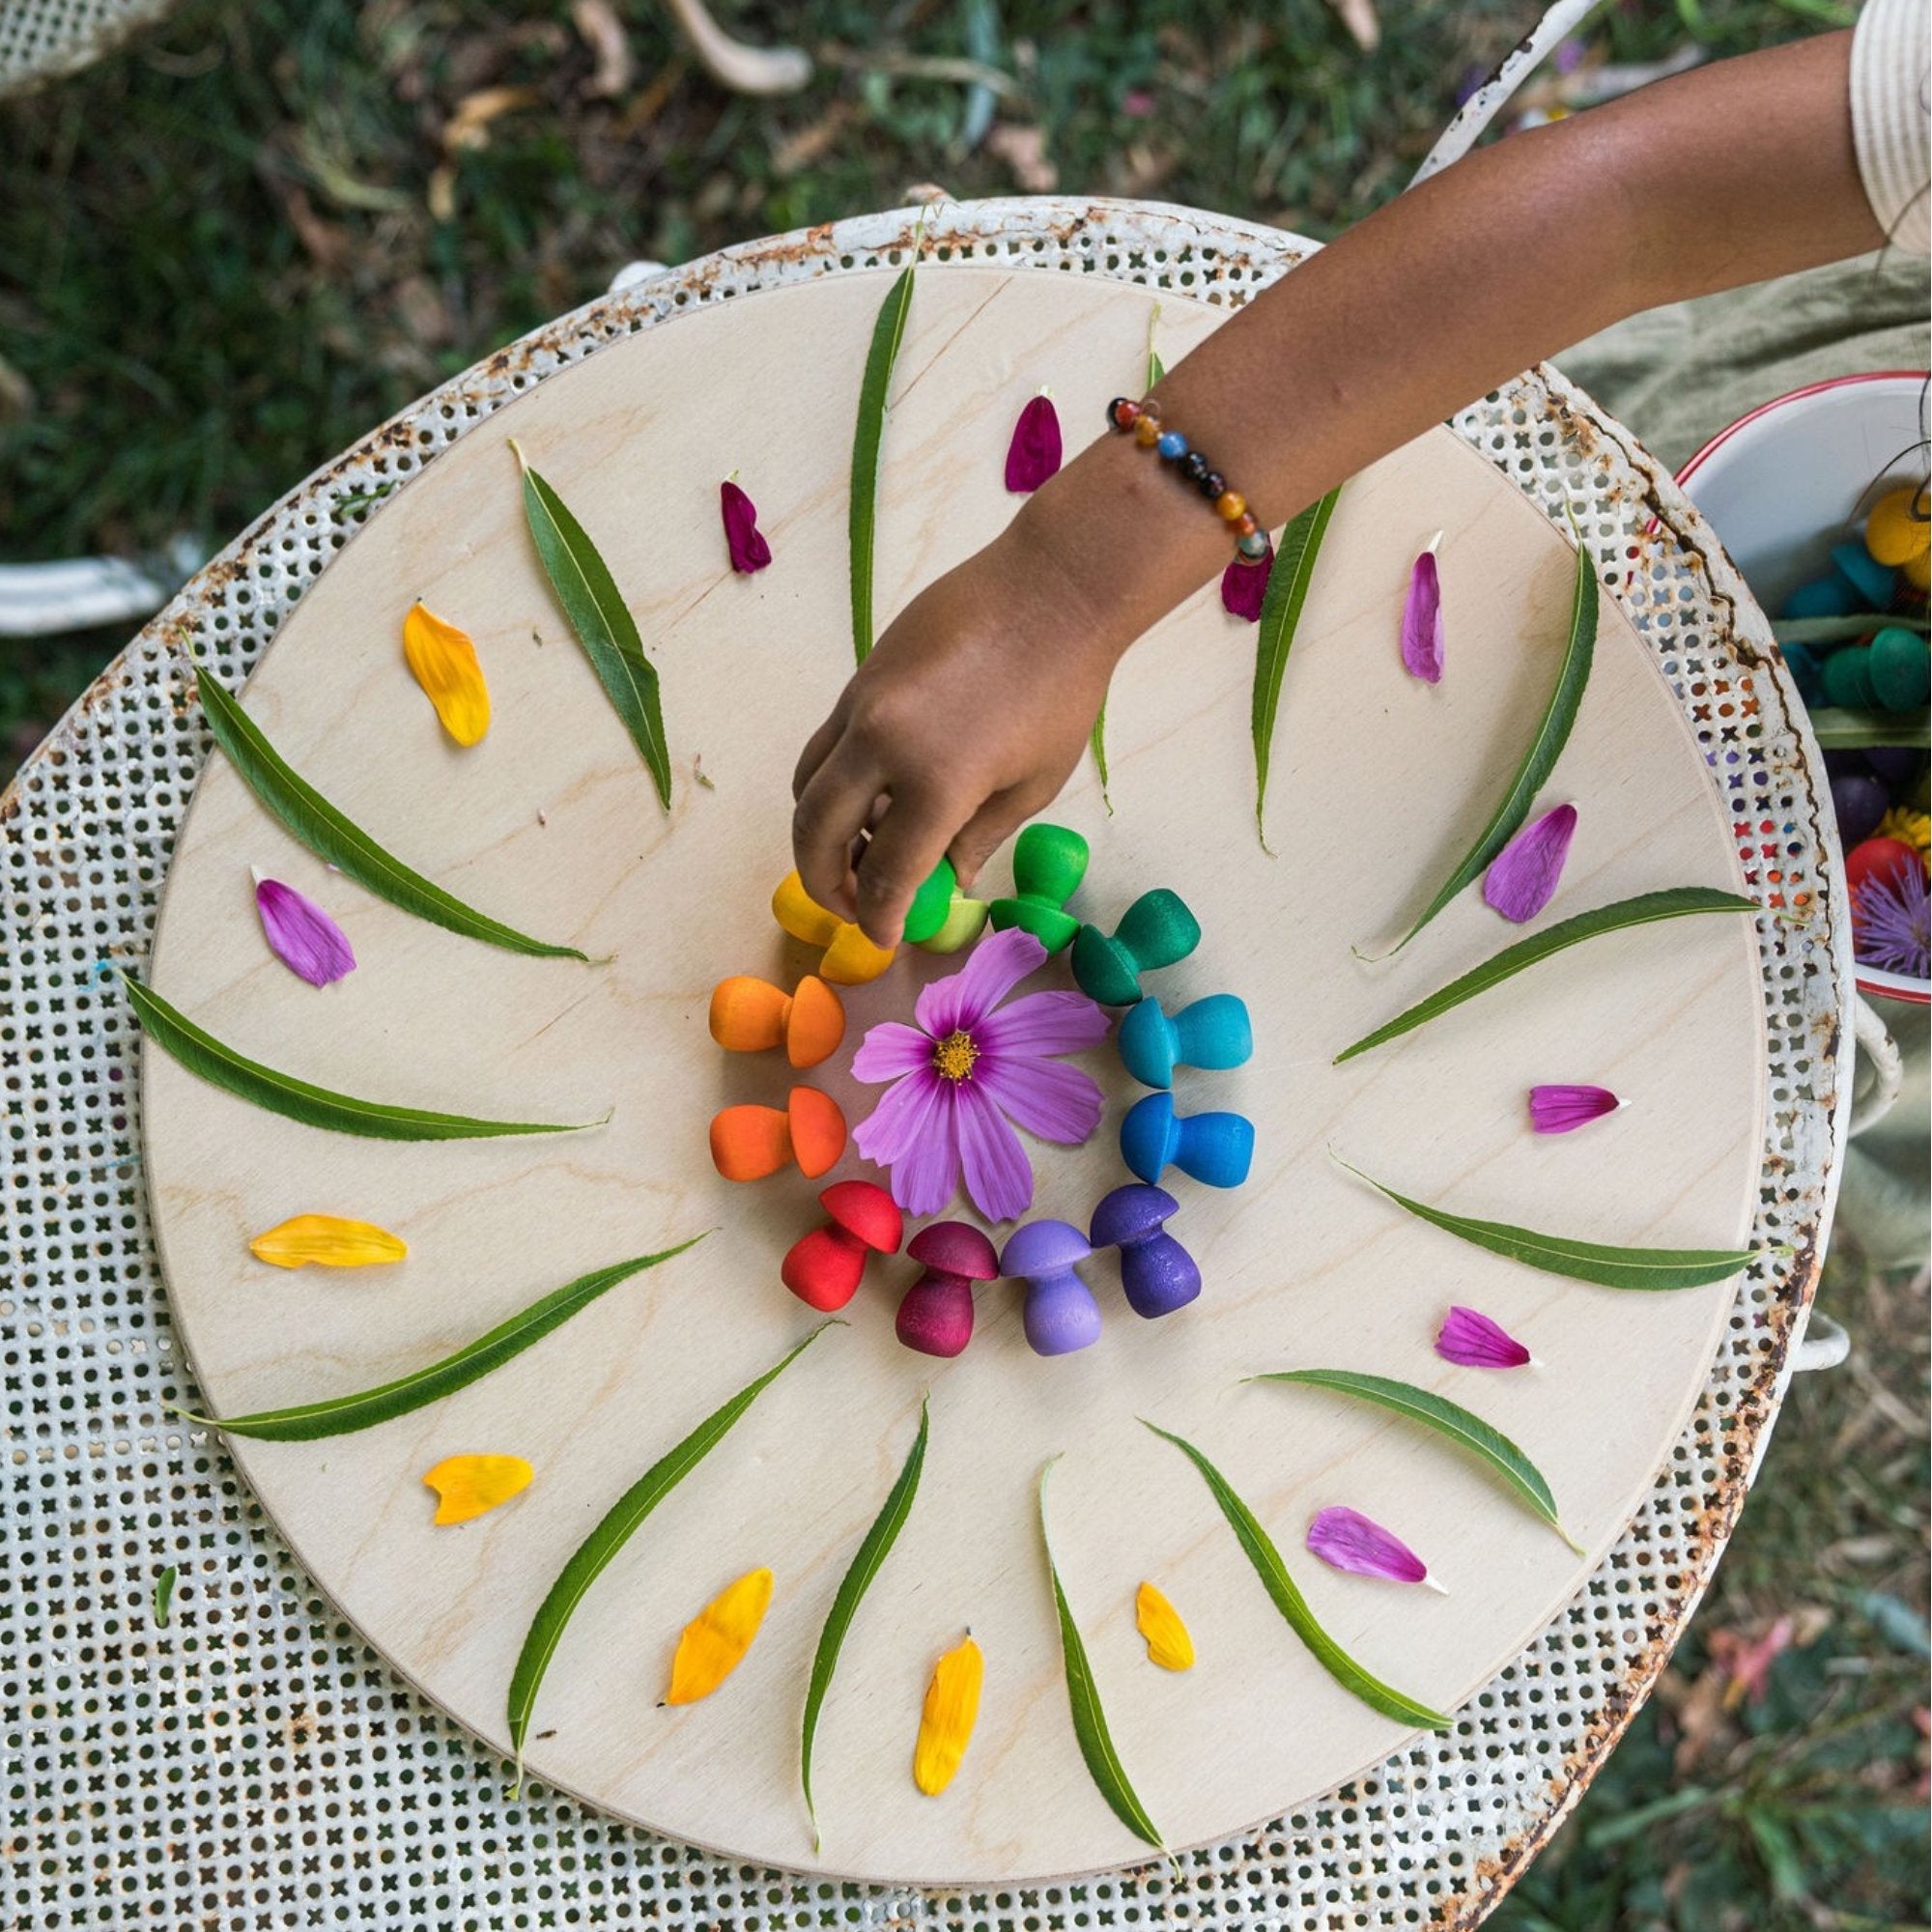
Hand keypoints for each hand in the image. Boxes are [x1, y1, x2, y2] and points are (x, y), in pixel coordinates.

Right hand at [792, 521, 1116, 946]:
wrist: (1052, 589)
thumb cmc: (1060, 692)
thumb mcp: (1030, 786)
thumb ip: (975, 840)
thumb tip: (940, 881)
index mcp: (936, 783)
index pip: (884, 874)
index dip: (878, 918)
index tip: (884, 939)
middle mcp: (882, 745)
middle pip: (816, 834)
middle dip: (824, 883)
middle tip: (850, 907)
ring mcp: (861, 707)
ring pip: (806, 786)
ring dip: (816, 833)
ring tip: (854, 856)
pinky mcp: (859, 678)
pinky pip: (825, 747)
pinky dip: (832, 784)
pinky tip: (868, 800)